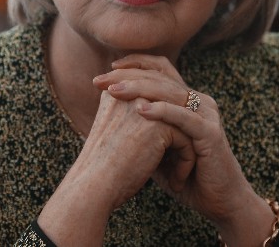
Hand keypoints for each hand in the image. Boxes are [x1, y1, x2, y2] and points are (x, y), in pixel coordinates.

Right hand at [37, 86, 194, 245]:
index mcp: (115, 92)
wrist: (93, 186)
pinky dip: (185, 162)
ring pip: (181, 123)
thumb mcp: (113, 133)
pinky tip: (177, 182)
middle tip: (182, 158)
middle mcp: (130, 92)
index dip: (166, 122)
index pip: (153, 97)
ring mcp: (145, 106)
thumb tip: (158, 123)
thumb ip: (130, 118)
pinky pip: (185, 140)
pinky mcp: (159, 125)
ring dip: (184, 148)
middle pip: (170, 107)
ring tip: (180, 171)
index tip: (166, 152)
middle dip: (178, 134)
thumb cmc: (101, 169)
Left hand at [94, 54, 267, 231]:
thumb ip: (144, 128)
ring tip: (114, 91)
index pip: (162, 69)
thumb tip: (110, 114)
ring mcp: (206, 115)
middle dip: (128, 76)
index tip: (108, 69)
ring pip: (169, 92)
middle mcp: (200, 102)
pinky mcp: (210, 133)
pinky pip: (183, 117)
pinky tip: (140, 110)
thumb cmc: (188, 177)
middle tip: (101, 80)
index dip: (136, 64)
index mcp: (188, 101)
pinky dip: (161, 111)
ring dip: (139, 89)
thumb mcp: (159, 147)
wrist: (220, 202)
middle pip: (161, 77)